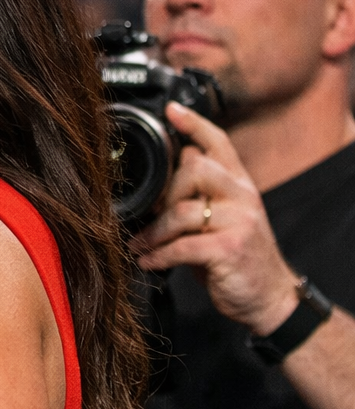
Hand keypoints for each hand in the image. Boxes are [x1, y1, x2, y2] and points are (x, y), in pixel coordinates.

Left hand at [132, 102, 300, 335]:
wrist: (269, 297)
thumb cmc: (234, 257)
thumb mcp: (221, 219)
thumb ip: (200, 194)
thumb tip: (169, 170)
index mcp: (239, 185)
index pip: (220, 143)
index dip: (195, 124)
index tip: (170, 111)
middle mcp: (243, 196)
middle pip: (193, 170)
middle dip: (162, 195)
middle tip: (148, 217)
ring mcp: (239, 221)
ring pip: (181, 210)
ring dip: (151, 232)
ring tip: (139, 245)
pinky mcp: (231, 249)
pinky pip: (182, 246)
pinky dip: (158, 255)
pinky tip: (148, 262)